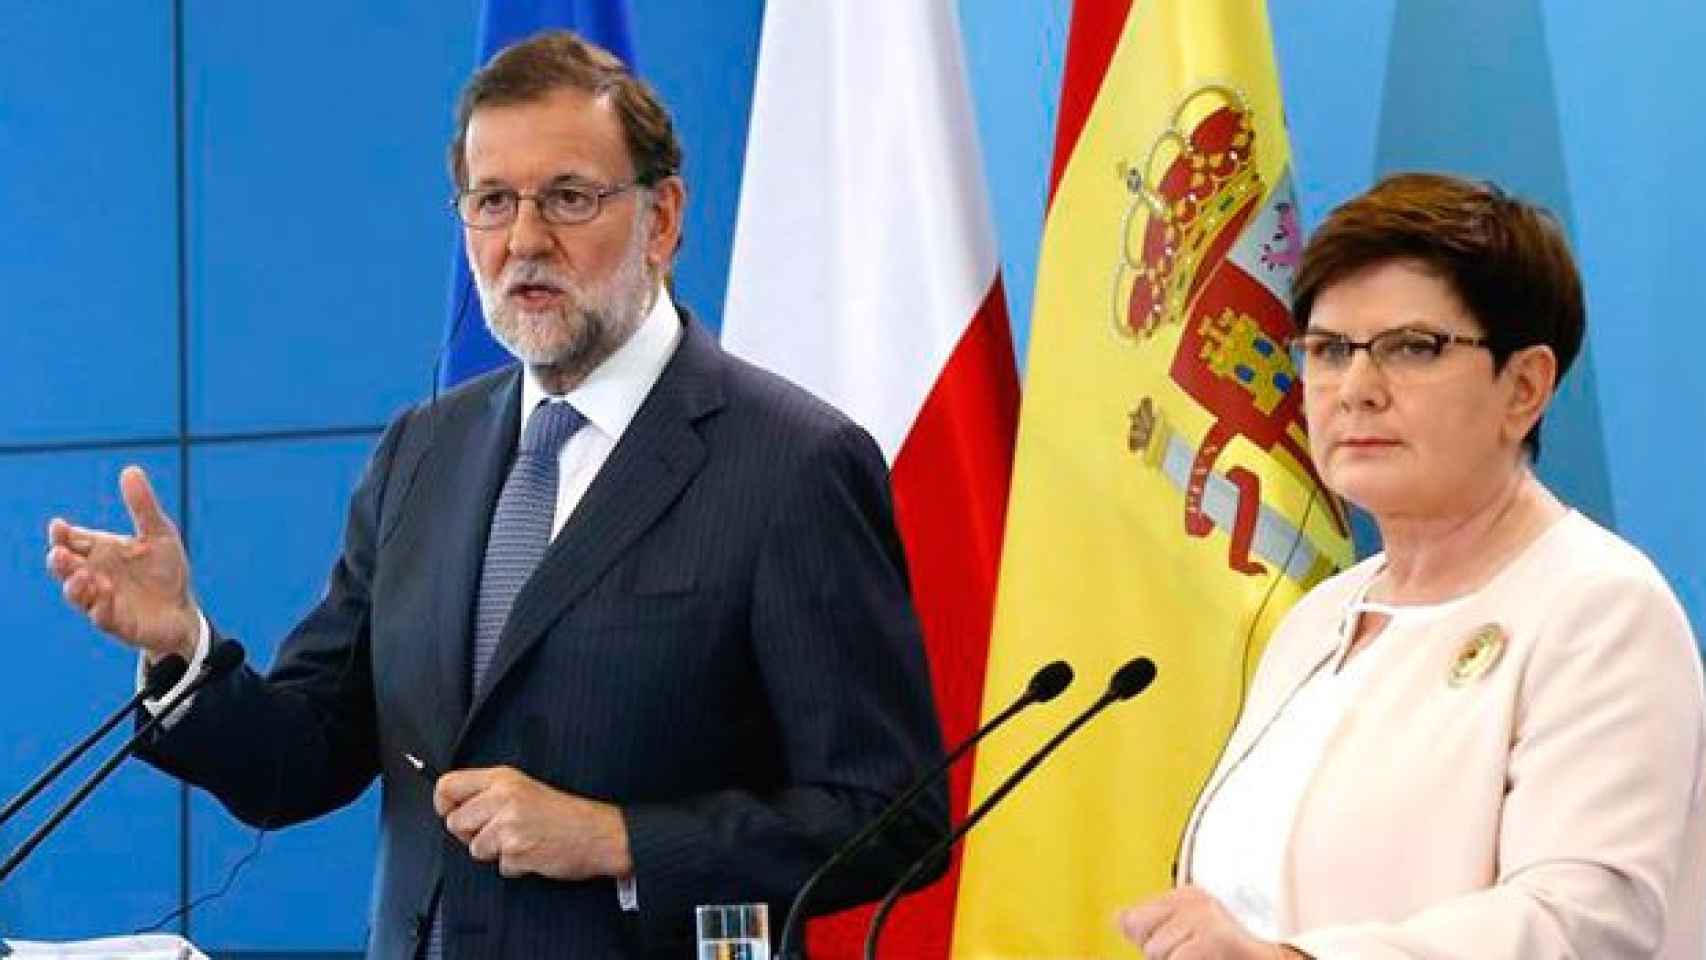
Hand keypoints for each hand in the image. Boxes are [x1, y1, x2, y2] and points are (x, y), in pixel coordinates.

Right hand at [45, 466, 199, 659]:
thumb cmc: (164, 570)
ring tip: (85, 576)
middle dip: (59, 561)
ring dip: (76, 586)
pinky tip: (105, 596)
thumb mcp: (159, 533)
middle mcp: (94, 575)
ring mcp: (102, 600)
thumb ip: (142, 506)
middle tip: (59, 553)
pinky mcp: (116, 622)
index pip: (71, 540)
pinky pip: (101, 617)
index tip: (59, 526)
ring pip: (77, 595)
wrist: (182, 609)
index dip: (61, 534)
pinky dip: (100, 607)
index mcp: (100, 551)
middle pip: (65, 568)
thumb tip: (131, 469)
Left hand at [434, 766, 631, 880]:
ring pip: (475, 848)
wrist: (598, 832)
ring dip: (495, 852)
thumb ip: (490, 793)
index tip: (454, 812)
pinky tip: (533, 851)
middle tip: (498, 831)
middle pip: (455, 822)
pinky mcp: (517, 851)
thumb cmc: (564, 813)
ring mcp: (509, 825)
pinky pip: (500, 866)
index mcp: (502, 778)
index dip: (444, 804)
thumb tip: (454, 808)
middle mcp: (502, 798)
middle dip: (472, 834)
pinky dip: (515, 865)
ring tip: (521, 840)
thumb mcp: (525, 788)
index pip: (447, 785)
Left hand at [1117, 886, 1295, 958]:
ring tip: (1203, 958)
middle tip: (1191, 955)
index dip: (1147, 941)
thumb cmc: (1226, 955)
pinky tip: (1209, 958)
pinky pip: (1178, 958)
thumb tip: (1118, 919)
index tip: (1177, 947)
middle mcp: (1194, 899)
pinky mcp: (1215, 936)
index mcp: (1184, 896)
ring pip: (1158, 951)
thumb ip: (1151, 925)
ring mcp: (1205, 915)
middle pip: (1143, 935)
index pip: (1133, 919)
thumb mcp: (1184, 935)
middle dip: (1161, 954)